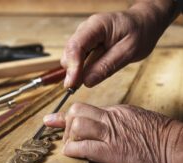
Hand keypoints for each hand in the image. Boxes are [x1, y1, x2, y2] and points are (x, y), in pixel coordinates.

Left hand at [43, 103, 182, 162]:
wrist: (179, 150)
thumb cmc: (161, 139)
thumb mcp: (136, 121)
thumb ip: (116, 121)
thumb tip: (101, 126)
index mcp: (116, 111)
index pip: (85, 108)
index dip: (67, 116)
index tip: (53, 119)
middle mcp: (111, 118)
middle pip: (77, 112)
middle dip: (66, 124)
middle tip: (66, 137)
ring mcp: (111, 134)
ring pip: (77, 125)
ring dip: (68, 137)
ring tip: (71, 147)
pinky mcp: (112, 152)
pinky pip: (83, 147)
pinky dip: (72, 151)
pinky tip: (72, 154)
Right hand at [62, 2, 177, 87]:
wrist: (144, 23)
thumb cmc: (140, 33)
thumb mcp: (129, 51)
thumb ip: (106, 66)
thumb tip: (86, 81)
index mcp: (97, 26)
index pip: (76, 46)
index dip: (72, 67)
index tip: (72, 84)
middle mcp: (86, 29)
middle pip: (68, 52)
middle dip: (71, 71)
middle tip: (77, 88)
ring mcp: (83, 36)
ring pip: (69, 57)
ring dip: (74, 71)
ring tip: (82, 83)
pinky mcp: (85, 44)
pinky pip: (76, 58)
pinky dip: (78, 69)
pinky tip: (84, 76)